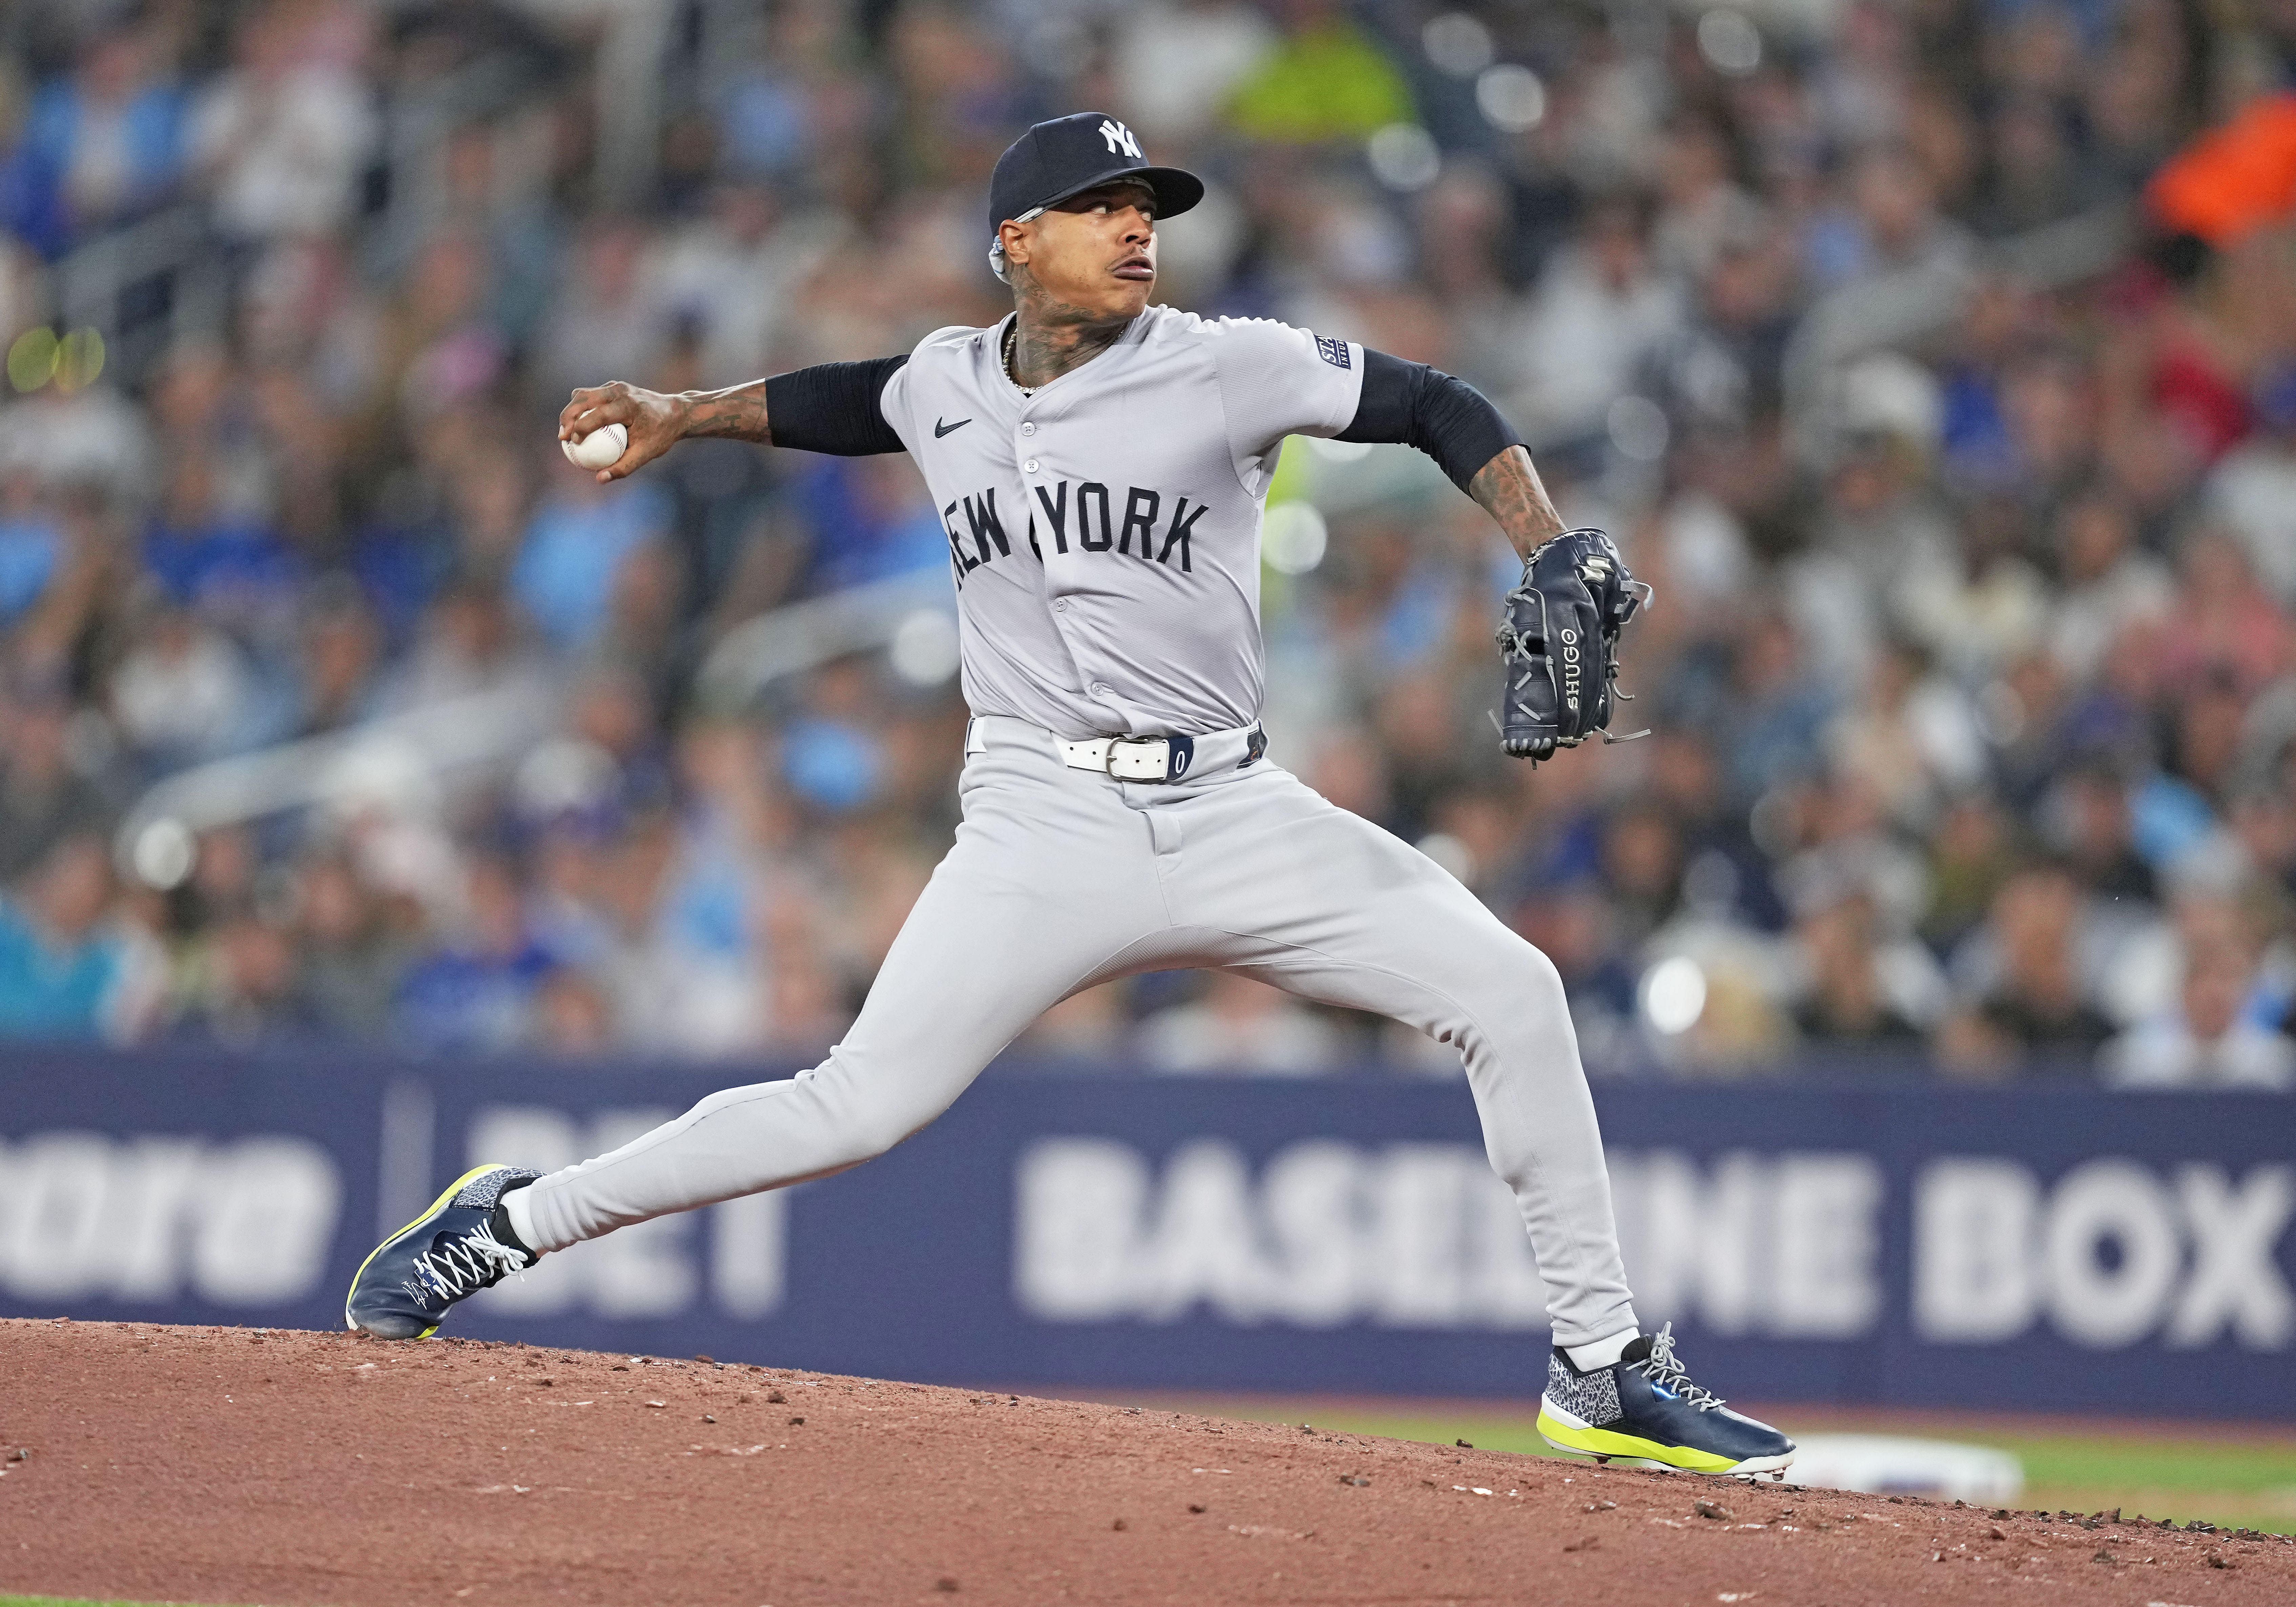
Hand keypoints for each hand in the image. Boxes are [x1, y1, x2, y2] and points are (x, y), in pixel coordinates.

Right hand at [556, 382, 684, 481]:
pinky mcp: (613, 387)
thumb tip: (599, 479)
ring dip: (570, 411)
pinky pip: (590, 395)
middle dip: (567, 417)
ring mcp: (615, 386)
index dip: (580, 428)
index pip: (597, 415)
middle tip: (562, 437)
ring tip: (566, 431)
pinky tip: (577, 424)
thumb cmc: (662, 435)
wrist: (676, 413)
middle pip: (583, 400)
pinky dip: (580, 408)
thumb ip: (624, 467)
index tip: (572, 442)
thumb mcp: (647, 454)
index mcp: (628, 406)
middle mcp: (619, 391)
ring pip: (582, 394)